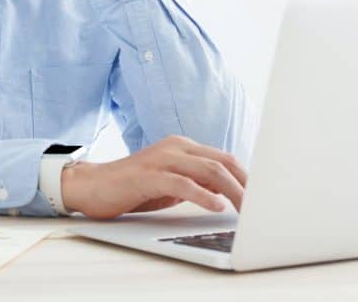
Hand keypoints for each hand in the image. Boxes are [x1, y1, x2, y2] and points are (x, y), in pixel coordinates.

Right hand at [60, 135, 247, 219]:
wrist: (93, 186)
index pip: (225, 159)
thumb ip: (198, 182)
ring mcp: (161, 158)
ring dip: (233, 192)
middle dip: (247, 187)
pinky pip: (182, 183)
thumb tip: (230, 193)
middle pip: (222, 163)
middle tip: (262, 209)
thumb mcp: (172, 184)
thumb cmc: (133, 188)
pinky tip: (217, 207)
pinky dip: (203, 195)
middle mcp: (175, 147)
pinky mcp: (148, 175)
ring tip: (246, 211)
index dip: (247, 178)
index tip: (264, 199)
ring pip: (208, 171)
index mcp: (183, 147)